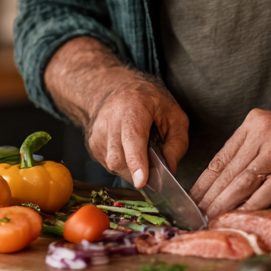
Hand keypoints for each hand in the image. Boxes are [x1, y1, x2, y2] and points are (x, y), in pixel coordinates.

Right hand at [43, 36, 188, 187]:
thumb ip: (177, 142)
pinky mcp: (92, 144)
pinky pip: (109, 166)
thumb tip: (170, 168)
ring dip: (131, 169)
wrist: (119, 90)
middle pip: (119, 158)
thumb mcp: (174, 115)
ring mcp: (97, 132)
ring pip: (113, 165)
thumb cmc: (149, 102)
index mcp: (133, 107)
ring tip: (141, 153)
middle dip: (137, 171)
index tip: (142, 181)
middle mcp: (110, 119)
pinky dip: (123, 166)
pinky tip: (129, 152)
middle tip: (154, 168)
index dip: (136, 161)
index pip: (132, 138)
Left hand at [189, 107, 270, 219]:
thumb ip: (251, 154)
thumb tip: (224, 183)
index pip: (222, 157)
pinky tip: (242, 216)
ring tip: (212, 219)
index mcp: (253, 124)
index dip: (204, 182)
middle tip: (196, 216)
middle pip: (230, 170)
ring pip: (246, 179)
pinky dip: (254, 204)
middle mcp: (264, 132)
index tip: (191, 200)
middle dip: (210, 196)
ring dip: (226, 202)